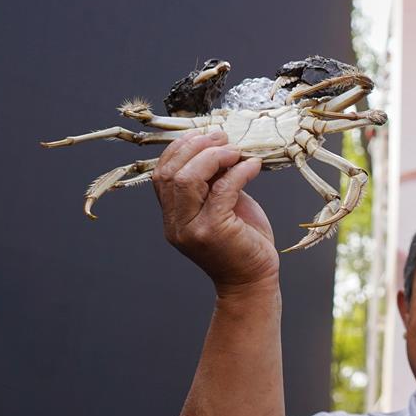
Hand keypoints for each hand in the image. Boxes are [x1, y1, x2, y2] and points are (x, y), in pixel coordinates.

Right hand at [152, 131, 277, 293]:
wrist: (253, 280)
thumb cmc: (242, 242)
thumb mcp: (222, 206)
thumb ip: (214, 182)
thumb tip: (219, 147)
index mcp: (172, 217)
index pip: (162, 174)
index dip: (180, 149)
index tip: (205, 135)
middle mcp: (176, 224)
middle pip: (171, 173)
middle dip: (196, 147)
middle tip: (222, 137)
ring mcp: (192, 229)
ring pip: (188, 179)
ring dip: (213, 156)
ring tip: (235, 150)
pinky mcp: (214, 231)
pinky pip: (222, 190)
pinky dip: (239, 172)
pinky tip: (253, 166)